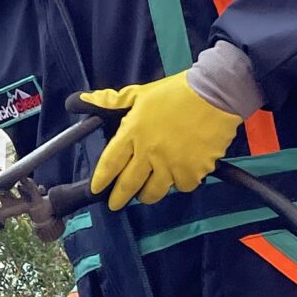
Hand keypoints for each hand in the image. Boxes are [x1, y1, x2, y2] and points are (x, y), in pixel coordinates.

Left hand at [83, 73, 243, 206]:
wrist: (214, 94)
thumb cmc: (176, 92)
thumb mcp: (140, 93)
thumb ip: (111, 102)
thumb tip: (82, 100)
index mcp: (132, 133)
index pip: (110, 163)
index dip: (101, 179)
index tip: (97, 189)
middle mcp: (148, 153)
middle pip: (128, 185)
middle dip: (119, 198)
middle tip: (114, 204)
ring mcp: (171, 165)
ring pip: (153, 192)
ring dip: (147, 194)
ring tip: (146, 192)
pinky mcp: (193, 172)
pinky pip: (181, 186)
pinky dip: (178, 183)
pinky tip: (179, 175)